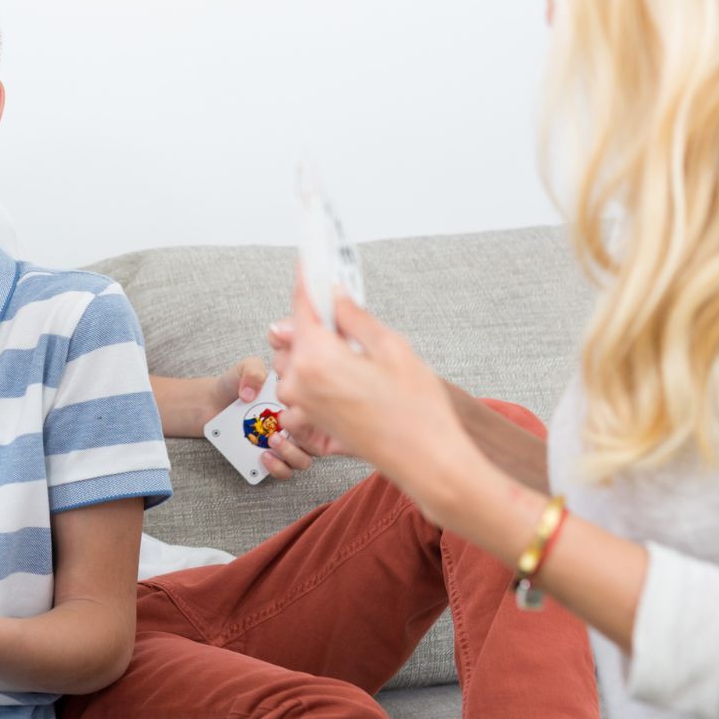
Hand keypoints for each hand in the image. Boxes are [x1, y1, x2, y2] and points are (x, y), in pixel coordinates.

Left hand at [205, 356, 317, 479]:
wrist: (211, 400)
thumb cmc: (236, 384)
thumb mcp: (247, 368)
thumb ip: (253, 372)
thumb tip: (251, 395)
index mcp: (299, 405)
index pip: (322, 416)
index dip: (318, 417)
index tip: (300, 411)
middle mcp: (297, 428)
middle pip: (317, 442)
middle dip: (306, 439)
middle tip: (282, 427)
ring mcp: (284, 446)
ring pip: (302, 461)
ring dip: (292, 455)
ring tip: (271, 442)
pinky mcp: (268, 460)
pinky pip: (282, 471)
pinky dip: (277, 468)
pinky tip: (262, 456)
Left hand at [277, 267, 478, 525]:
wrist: (424, 461)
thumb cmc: (416, 409)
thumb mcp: (391, 348)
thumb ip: (354, 316)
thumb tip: (333, 292)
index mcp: (315, 358)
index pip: (301, 303)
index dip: (308, 278)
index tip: (309, 258)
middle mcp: (298, 382)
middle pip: (294, 331)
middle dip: (316, 318)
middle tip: (348, 314)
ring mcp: (300, 404)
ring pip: (295, 358)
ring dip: (317, 347)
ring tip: (356, 352)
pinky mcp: (309, 419)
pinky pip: (302, 383)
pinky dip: (319, 372)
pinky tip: (351, 376)